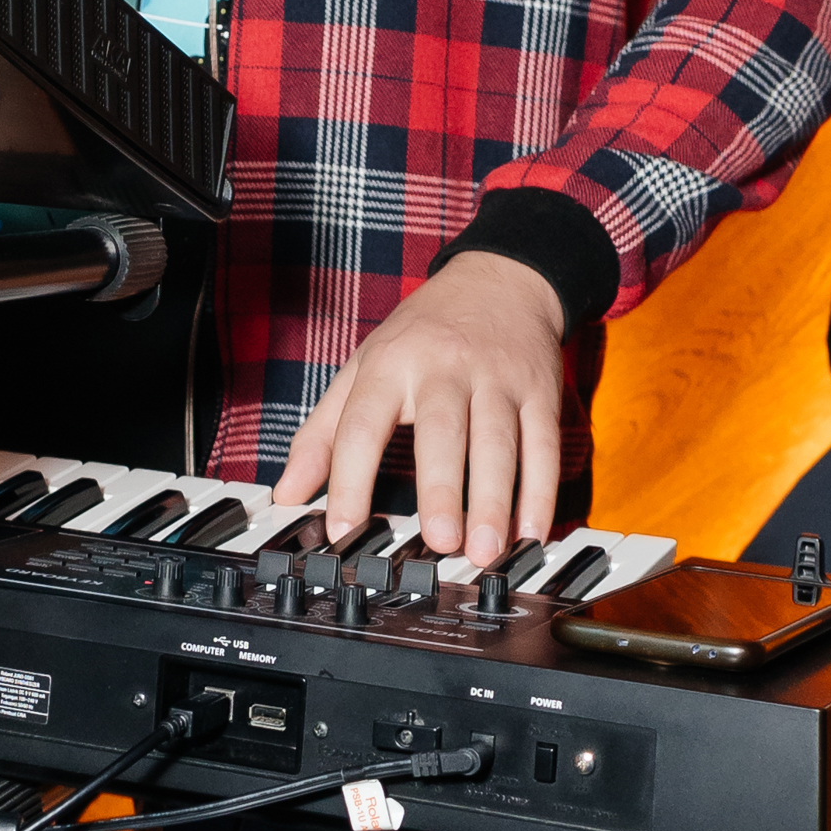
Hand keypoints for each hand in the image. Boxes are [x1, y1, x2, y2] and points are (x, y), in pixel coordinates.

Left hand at [273, 254, 565, 566]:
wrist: (498, 280)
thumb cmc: (421, 335)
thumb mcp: (362, 368)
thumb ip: (323, 433)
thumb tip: (287, 492)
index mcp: (389, 365)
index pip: (363, 424)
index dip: (350, 478)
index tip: (343, 529)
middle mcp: (444, 368)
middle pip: (442, 430)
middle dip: (442, 488)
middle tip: (440, 542)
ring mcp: (496, 378)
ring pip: (498, 440)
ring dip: (495, 499)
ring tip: (486, 550)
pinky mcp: (539, 390)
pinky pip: (543, 443)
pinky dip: (540, 490)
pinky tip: (531, 531)